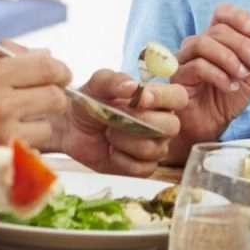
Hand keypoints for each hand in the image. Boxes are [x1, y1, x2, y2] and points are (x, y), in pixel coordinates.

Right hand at [0, 47, 72, 191]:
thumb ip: (1, 56)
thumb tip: (45, 53)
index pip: (48, 66)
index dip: (59, 71)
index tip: (59, 77)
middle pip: (56, 98)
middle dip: (52, 99)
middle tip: (41, 103)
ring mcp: (2, 137)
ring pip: (48, 128)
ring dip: (37, 128)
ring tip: (16, 127)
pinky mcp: (2, 164)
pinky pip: (35, 153)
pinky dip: (27, 150)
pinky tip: (10, 145)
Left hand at [62, 69, 186, 175]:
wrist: (72, 128)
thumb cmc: (90, 102)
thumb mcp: (97, 85)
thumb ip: (113, 80)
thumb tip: (132, 86)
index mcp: (158, 99)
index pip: (178, 97)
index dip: (163, 98)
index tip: (141, 99)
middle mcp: (162, 123)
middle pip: (171, 126)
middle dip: (141, 122)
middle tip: (116, 117)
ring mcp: (155, 146)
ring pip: (154, 149)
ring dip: (125, 140)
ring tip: (109, 133)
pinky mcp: (143, 167)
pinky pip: (142, 168)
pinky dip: (121, 160)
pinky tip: (111, 150)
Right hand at [168, 5, 249, 146]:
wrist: (209, 126)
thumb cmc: (226, 99)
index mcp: (216, 39)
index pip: (223, 13)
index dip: (240, 17)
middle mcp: (198, 44)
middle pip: (218, 29)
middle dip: (242, 44)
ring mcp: (185, 58)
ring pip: (204, 43)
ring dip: (229, 58)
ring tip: (242, 75)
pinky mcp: (178, 76)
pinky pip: (197, 66)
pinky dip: (219, 75)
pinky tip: (230, 87)